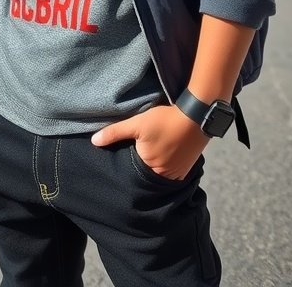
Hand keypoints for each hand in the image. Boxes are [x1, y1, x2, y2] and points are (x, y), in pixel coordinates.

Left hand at [91, 104, 207, 180]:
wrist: (197, 115)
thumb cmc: (165, 120)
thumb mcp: (137, 123)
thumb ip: (115, 133)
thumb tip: (94, 141)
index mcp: (149, 170)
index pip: (133, 171)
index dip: (129, 161)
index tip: (127, 151)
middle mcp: (164, 177)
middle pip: (147, 174)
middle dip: (142, 165)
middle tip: (141, 150)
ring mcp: (178, 174)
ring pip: (160, 173)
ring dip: (156, 164)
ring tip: (154, 150)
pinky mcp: (187, 169)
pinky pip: (172, 171)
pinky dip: (167, 164)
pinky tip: (166, 151)